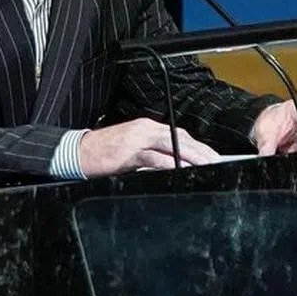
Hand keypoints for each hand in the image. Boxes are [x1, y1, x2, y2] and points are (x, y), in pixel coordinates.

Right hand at [78, 118, 219, 175]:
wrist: (79, 152)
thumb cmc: (105, 153)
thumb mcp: (133, 149)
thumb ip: (153, 153)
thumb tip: (175, 163)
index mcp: (147, 128)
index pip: (180, 134)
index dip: (198, 145)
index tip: (212, 155)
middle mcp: (145, 129)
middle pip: (180, 138)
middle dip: (201, 151)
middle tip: (217, 161)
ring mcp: (137, 140)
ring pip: (171, 145)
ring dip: (191, 155)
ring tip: (206, 164)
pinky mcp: (128, 152)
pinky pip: (153, 157)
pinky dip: (168, 162)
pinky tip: (180, 168)